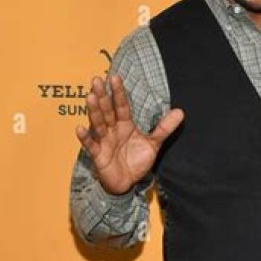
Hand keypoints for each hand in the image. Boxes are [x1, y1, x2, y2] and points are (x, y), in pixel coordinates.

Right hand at [75, 73, 183, 195]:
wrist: (127, 183)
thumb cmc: (136, 161)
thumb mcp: (153, 144)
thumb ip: (164, 128)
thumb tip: (181, 112)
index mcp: (125, 124)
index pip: (122, 106)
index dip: (119, 93)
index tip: (115, 77)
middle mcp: (113, 129)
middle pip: (107, 111)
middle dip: (102, 96)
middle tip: (97, 80)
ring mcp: (104, 141)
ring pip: (98, 124)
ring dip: (94, 111)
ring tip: (90, 97)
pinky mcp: (98, 155)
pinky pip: (90, 145)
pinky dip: (85, 138)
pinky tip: (80, 128)